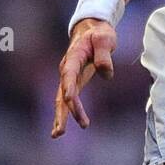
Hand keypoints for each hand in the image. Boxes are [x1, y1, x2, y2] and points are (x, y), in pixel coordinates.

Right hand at [52, 18, 117, 136]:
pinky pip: (67, 101)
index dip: (69, 86)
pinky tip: (60, 129)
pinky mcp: (73, 83)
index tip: (69, 99)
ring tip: (57, 134)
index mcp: (74, 57)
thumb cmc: (99, 34)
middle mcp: (67, 69)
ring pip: (61, 100)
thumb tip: (106, 74)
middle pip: (62, 92)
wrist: (90, 30)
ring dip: (61, 116)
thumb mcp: (105, 39)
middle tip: (61, 130)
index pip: (70, 74)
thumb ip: (104, 55)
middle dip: (63, 111)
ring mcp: (68, 77)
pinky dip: (65, 113)